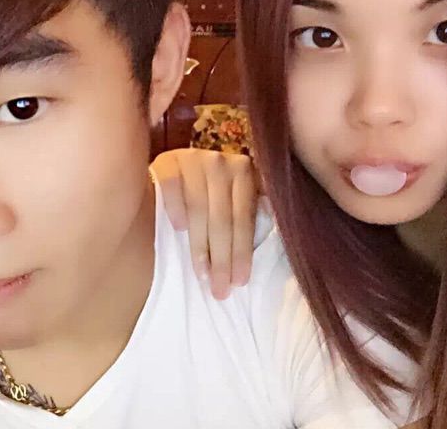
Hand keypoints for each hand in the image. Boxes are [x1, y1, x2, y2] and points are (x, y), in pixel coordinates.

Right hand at [150, 148, 258, 299]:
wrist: (173, 169)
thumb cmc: (208, 192)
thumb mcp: (234, 196)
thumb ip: (250, 210)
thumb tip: (278, 228)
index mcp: (243, 171)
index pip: (244, 217)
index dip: (242, 251)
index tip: (239, 282)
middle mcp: (220, 161)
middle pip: (222, 217)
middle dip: (222, 258)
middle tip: (220, 289)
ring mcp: (193, 158)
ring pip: (199, 207)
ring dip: (199, 245)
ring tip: (201, 273)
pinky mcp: (168, 160)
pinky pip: (173, 187)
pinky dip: (176, 208)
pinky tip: (179, 228)